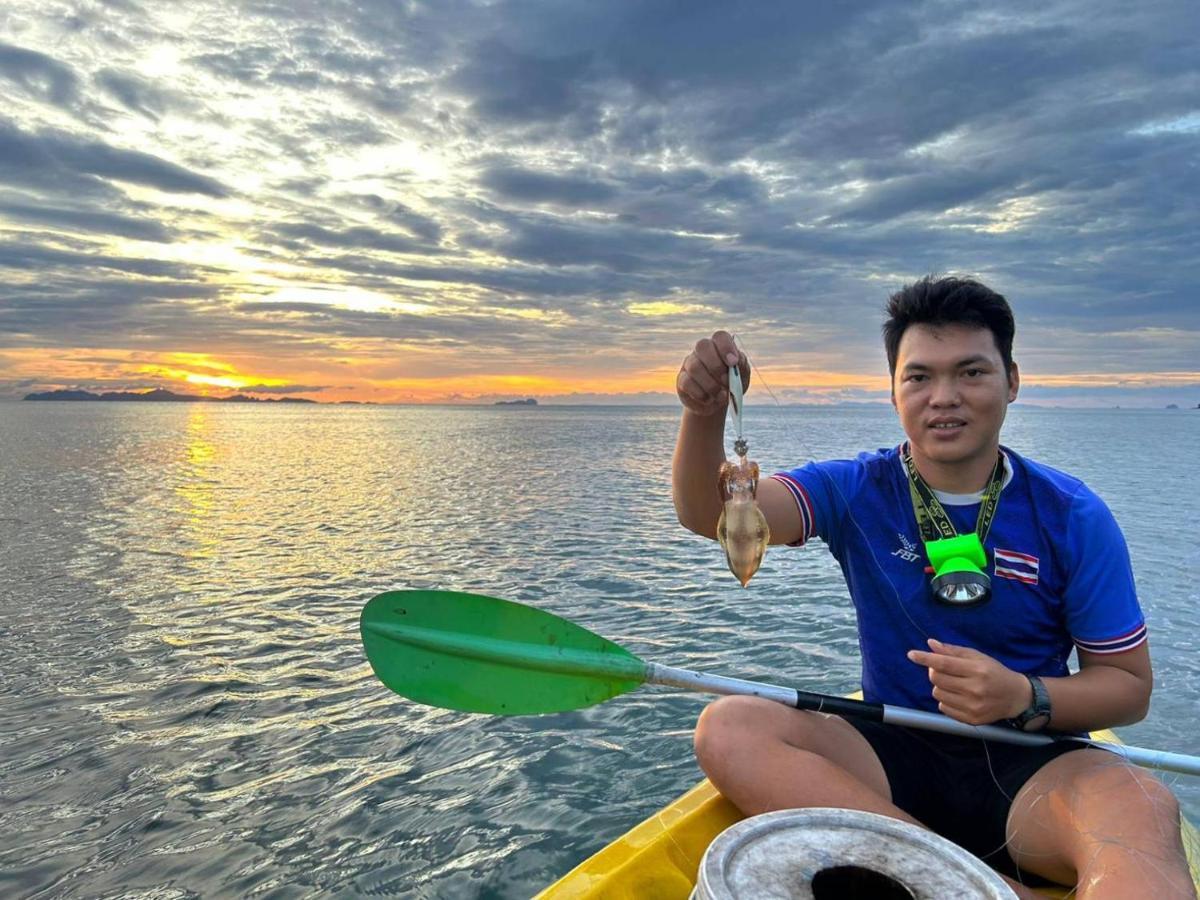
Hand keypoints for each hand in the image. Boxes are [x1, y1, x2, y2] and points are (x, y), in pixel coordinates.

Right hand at [676, 330, 750, 415]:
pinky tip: (709, 400)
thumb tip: (735, 361)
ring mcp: (689, 364)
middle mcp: (702, 352)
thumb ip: (742, 366)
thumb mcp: (742, 376)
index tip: (733, 362)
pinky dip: (701, 394)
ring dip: (710, 384)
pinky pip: (687, 383)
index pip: (720, 337)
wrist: (718, 403)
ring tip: (721, 396)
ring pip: (694, 367)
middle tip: (726, 381)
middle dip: (716, 365)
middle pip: (702, 346)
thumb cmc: (732, 385)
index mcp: (719, 346)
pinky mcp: (682, 380)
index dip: (726, 347)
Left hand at [907, 638, 1029, 725]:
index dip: (926, 659)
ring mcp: (972, 707)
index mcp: (977, 670)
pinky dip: (945, 700)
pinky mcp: (971, 720)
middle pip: (937, 679)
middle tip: (944, 670)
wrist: (1016, 697)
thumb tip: (930, 644)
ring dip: (940, 687)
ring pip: (937, 694)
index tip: (911, 654)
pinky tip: (958, 696)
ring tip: (954, 684)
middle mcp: (975, 689)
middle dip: (934, 672)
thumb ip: (953, 651)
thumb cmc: (994, 672)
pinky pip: (943, 708)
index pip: (944, 664)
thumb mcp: (977, 657)